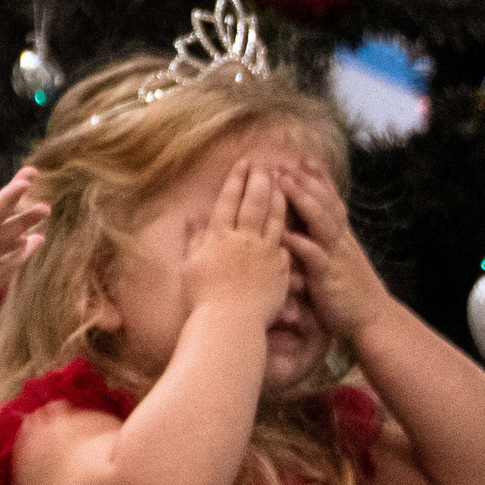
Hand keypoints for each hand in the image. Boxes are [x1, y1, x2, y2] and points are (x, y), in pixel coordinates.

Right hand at [182, 157, 290, 319]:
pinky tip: (294, 216)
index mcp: (219, 237)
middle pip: (254, 201)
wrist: (229, 323)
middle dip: (260, 179)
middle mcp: (244, 239)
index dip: (236, 179)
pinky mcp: (281, 266)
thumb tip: (193, 217)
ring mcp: (265, 251)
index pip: (228, 200)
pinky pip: (285, 241)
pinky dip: (289, 226)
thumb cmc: (203, 298)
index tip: (244, 162)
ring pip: (275, 216)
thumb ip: (194, 239)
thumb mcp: (191, 266)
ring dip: (280, 196)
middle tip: (267, 163)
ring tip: (284, 181)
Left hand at [278, 156, 393, 339]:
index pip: (330, 200)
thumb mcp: (336, 260)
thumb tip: (306, 225)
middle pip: (324, 203)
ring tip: (284, 181)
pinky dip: (301, 244)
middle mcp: (340, 241)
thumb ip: (323, 241)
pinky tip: (285, 234)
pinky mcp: (330, 277)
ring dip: (303, 199)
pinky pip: (315, 258)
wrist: (371, 318)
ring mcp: (336, 257)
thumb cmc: (347, 291)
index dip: (318, 179)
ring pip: (321, 222)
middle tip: (286, 161)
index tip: (303, 158)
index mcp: (340, 236)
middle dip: (306, 180)